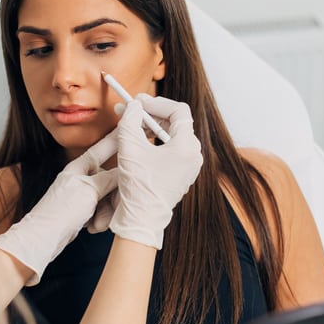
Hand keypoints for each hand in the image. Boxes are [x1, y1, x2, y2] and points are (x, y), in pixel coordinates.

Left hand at [0, 132, 118, 282]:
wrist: (43, 237)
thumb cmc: (60, 211)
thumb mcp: (89, 190)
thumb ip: (109, 178)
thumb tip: (125, 171)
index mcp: (81, 166)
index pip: (104, 147)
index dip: (119, 138)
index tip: (131, 125)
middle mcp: (83, 177)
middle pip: (112, 178)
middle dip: (114, 196)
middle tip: (116, 209)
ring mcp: (83, 193)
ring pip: (109, 196)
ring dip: (107, 212)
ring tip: (96, 224)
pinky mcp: (84, 208)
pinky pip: (102, 209)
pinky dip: (100, 219)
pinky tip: (92, 227)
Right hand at [109, 95, 202, 248]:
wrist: (142, 221)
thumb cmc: (138, 187)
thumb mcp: (129, 147)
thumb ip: (130, 120)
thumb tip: (133, 105)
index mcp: (187, 147)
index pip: (178, 111)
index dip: (157, 102)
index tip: (138, 102)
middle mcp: (194, 156)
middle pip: (177, 123)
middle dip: (152, 114)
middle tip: (132, 110)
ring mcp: (190, 167)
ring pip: (174, 136)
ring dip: (153, 128)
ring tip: (133, 125)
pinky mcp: (182, 175)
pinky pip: (172, 151)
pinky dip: (157, 142)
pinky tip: (140, 143)